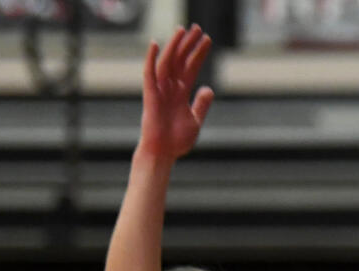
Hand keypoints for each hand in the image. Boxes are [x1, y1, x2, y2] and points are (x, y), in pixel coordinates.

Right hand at [139, 24, 213, 161]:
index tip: (207, 39)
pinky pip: (149, 74)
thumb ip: (201, 105)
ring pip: (167, 62)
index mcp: (181, 93)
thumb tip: (209, 89)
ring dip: (174, 46)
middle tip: (197, 28)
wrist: (163, 153)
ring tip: (183, 30)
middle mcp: (170, 88)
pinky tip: (155, 44)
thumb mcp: (195, 121)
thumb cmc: (176, 141)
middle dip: (188, 44)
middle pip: (180, 60)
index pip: (191, 67)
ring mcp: (160, 90)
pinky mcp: (151, 95)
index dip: (199, 53)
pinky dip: (151, 59)